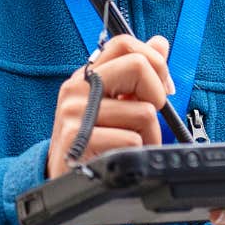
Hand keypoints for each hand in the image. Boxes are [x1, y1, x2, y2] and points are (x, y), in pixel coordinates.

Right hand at [48, 35, 172, 224]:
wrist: (62, 181)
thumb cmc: (94, 142)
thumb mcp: (113, 105)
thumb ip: (137, 74)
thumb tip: (160, 42)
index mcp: (86, 77)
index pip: (124, 44)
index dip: (154, 61)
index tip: (161, 88)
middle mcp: (77, 89)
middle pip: (138, 66)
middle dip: (156, 94)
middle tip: (148, 116)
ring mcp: (75, 113)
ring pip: (143, 112)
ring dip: (149, 136)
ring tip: (130, 146)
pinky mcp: (80, 140)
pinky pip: (132, 140)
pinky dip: (136, 153)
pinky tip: (119, 158)